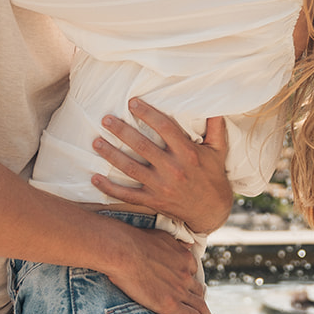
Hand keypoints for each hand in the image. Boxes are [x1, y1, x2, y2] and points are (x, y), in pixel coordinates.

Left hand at [92, 98, 233, 235]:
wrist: (212, 210)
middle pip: (142, 145)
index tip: (132, 103)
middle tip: (106, 119)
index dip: (147, 113)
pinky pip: (127, 194)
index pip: (164, 127)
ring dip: (111, 155)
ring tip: (96, 142)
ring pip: (131, 168)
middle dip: (122, 131)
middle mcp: (173, 168)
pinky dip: (109, 188)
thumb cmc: (213, 176)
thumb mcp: (218, 150)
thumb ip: (215, 126)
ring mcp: (161, 186)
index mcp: (187, 153)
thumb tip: (215, 103)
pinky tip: (95, 178)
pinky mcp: (153, 200)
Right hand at [101, 222, 217, 313]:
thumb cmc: (136, 242)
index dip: (193, 284)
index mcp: (185, 259)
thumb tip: (188, 246)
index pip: (192, 274)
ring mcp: (180, 291)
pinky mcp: (170, 305)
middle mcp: (186, 275)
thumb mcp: (163, 237)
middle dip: (203, 303)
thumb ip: (176, 244)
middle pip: (198, 293)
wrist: (124, 252)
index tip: (193, 292)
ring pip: (200, 307)